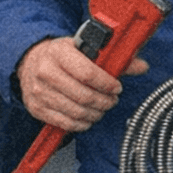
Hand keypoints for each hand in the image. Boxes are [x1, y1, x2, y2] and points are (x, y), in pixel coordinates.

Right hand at [16, 35, 147, 132]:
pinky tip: (89, 117)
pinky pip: (65, 123)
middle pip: (83, 96)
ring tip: (102, 108)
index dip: (107, 84)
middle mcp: (45, 72)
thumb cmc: (62, 55)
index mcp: (59, 52)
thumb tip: (142, 66)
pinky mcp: (36, 108)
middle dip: (104, 101)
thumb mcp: (85, 49)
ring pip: (75, 112)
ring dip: (95, 114)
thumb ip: (114, 59)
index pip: (87, 73)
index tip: (117, 87)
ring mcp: (38, 92)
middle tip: (112, 100)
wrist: (30, 61)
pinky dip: (81, 124)